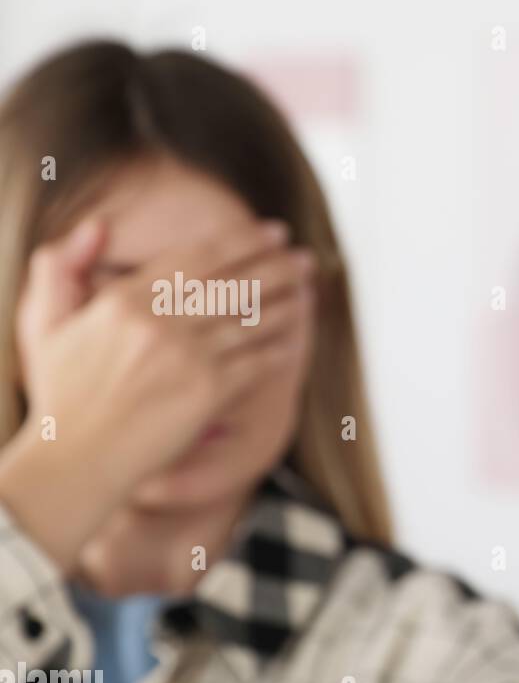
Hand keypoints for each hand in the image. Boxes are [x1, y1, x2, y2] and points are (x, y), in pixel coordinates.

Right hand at [0, 217, 314, 568]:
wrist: (77, 459)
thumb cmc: (62, 395)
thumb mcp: (45, 322)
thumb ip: (62, 267)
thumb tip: (96, 224)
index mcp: (124, 300)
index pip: (197, 256)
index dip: (242, 240)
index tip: (270, 232)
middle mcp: (159, 322)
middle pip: (233, 282)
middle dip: (275, 265)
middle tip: (303, 256)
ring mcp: (187, 357)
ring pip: (250, 319)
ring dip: (286, 302)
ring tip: (308, 289)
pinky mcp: (209, 392)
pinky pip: (256, 362)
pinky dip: (278, 349)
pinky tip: (295, 340)